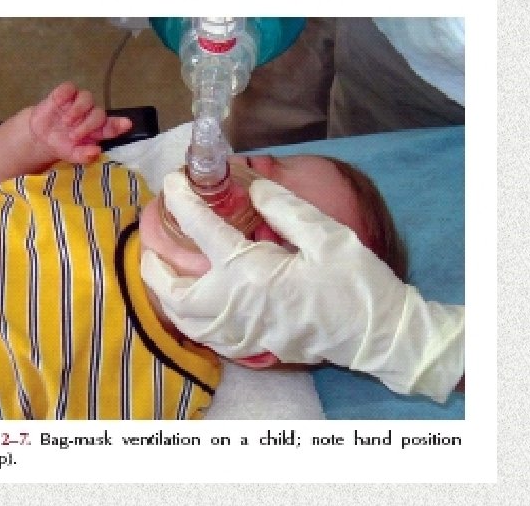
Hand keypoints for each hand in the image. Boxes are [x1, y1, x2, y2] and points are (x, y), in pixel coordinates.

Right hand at [30, 82, 131, 163]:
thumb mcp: (72, 155)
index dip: (119, 124)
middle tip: (74, 136)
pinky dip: (65, 94)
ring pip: (87, 98)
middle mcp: (91, 114)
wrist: (40, 137)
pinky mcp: (64, 94)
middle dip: (88, 125)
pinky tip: (59, 103)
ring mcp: (78, 103)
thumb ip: (84, 155)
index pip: (113, 126)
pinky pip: (69, 88)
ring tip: (66, 122)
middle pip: (99, 113)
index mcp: (98, 130)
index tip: (127, 124)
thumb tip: (96, 151)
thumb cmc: (62, 145)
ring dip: (78, 110)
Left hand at [141, 172, 463, 401]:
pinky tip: (194, 306)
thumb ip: (286, 208)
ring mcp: (243, 332)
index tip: (172, 182)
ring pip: (185, 322)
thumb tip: (256, 188)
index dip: (182, 200)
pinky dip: (189, 320)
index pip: (202, 230)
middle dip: (153, 267)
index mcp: (252, 271)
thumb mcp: (327, 234)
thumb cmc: (356, 282)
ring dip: (166, 298)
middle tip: (152, 246)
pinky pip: (207, 337)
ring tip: (164, 276)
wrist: (377, 334)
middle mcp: (237, 305)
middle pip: (174, 292)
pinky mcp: (254, 346)